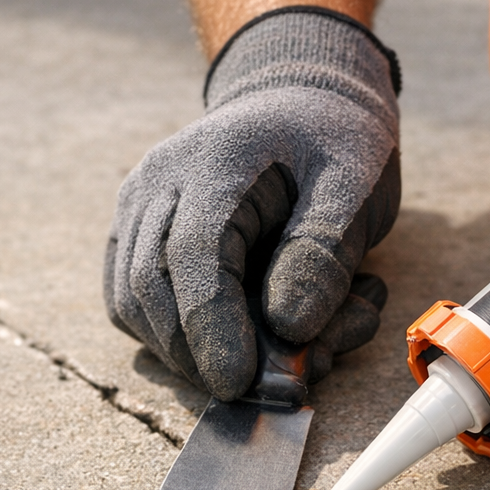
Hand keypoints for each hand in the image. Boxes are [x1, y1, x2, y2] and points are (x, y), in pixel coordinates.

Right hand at [104, 9, 400, 399]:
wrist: (304, 103)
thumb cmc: (335, 145)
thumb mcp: (354, 188)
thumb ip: (324, 253)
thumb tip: (288, 327)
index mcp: (214, 163)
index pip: (192, 256)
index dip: (212, 327)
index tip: (239, 382)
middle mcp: (158, 184)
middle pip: (151, 289)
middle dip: (204, 356)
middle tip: (276, 386)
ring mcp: (140, 209)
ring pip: (134, 305)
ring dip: (196, 355)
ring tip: (281, 357)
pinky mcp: (141, 236)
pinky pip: (137, 303)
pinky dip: (183, 338)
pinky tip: (243, 339)